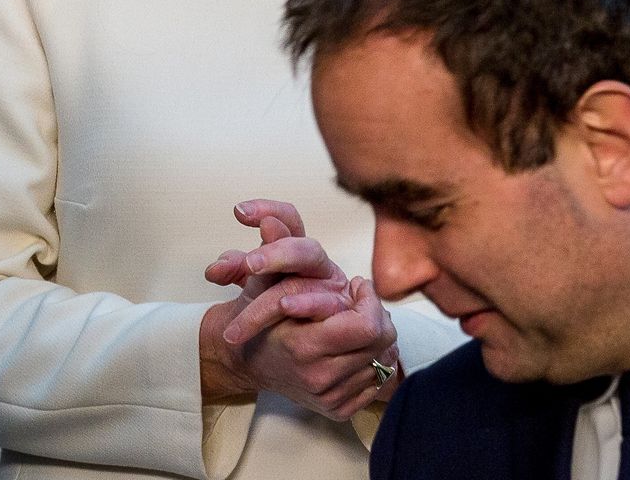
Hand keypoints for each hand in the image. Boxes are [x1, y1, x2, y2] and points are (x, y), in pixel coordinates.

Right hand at [199, 200, 400, 419]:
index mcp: (303, 346)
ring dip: (374, 339)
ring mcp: (330, 397)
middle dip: (376, 316)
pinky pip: (375, 383)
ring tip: (353, 323)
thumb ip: (273, 248)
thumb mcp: (262, 277)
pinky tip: (349, 349)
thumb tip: (269, 218)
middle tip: (359, 303)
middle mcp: (319, 377)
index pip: (368, 326)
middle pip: (383, 342)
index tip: (356, 287)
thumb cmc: (259, 316)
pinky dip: (369, 363)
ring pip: (383, 361)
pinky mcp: (338, 410)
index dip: (369, 301)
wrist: (246, 361)